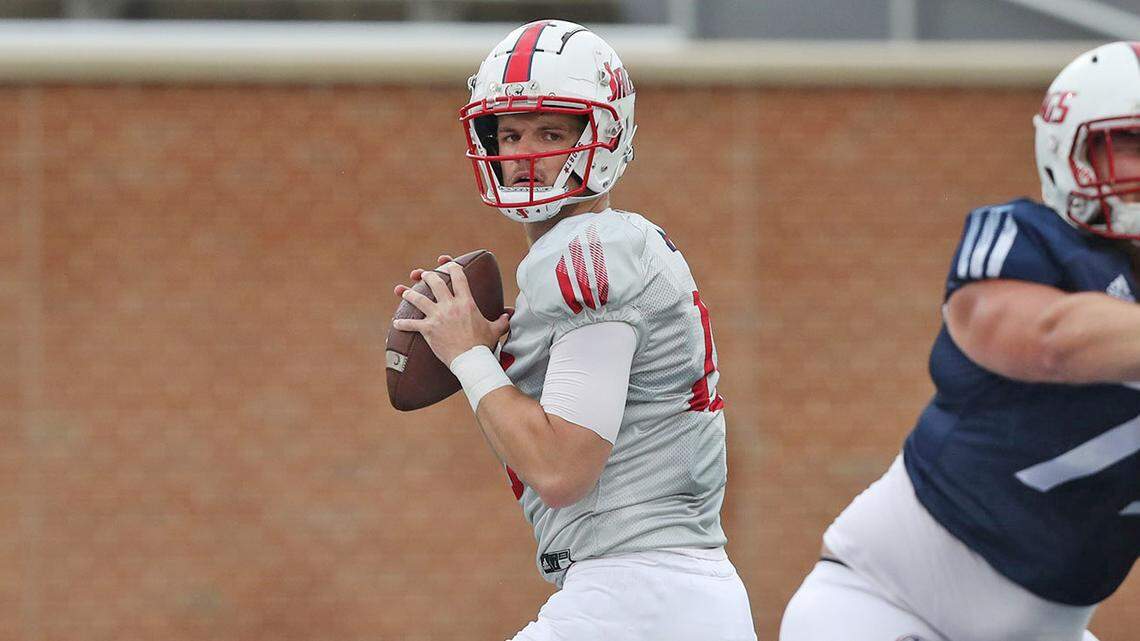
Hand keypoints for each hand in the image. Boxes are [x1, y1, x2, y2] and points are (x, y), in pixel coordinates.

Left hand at [393, 259, 510, 365]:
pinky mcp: (428, 330)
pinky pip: (411, 324)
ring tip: (403, 291)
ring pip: (418, 299)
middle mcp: (450, 306)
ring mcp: (437, 317)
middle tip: (423, 274)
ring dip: (409, 293)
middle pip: (434, 283)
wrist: (472, 360)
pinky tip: (396, 324)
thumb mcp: (495, 329)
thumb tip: (508, 316)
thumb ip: (501, 320)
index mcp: (466, 302)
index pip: (458, 277)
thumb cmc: (483, 345)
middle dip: (427, 276)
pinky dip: (402, 324)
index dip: (452, 267)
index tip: (447, 264)